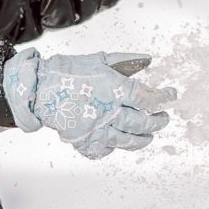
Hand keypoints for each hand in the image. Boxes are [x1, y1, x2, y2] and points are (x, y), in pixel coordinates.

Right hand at [2, 50, 174, 158]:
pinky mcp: (83, 141)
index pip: (148, 98)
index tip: (171, 96)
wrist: (37, 88)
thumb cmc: (67, 71)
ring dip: (142, 139)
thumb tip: (149, 61)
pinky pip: (104, 150)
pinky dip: (113, 147)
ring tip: (149, 136)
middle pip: (142, 123)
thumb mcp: (99, 59)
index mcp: (115, 89)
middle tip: (164, 119)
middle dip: (158, 122)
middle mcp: (109, 112)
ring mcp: (96, 129)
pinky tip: (118, 142)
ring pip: (128, 140)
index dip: (163, 98)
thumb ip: (126, 62)